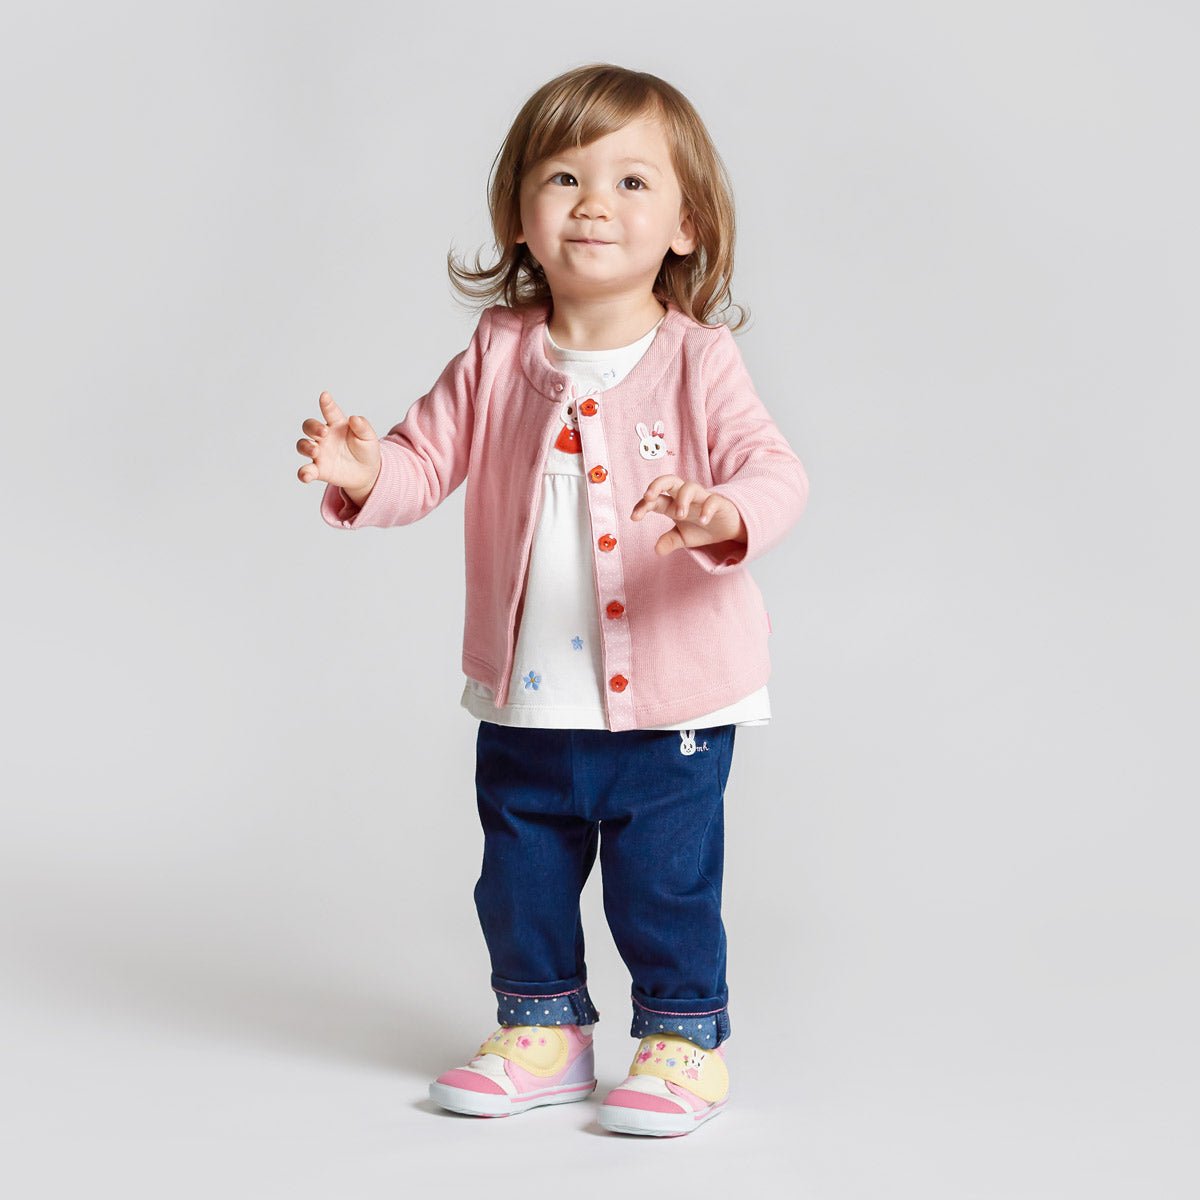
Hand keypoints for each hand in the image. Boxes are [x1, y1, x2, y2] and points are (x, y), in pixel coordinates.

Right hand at [296, 392, 381, 496]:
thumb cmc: (366, 450)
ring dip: (305, 446)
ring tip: (315, 451)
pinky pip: (306, 470)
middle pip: (309, 426)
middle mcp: (324, 437)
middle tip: (324, 433)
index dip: (326, 403)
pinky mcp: (319, 470)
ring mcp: (320, 453)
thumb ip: (362, 427)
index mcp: (337, 424)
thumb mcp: (369, 437)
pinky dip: (303, 473)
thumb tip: (354, 418)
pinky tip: (306, 475)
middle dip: (313, 427)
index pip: (329, 411)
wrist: (368, 473)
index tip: (325, 396)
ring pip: (302, 445)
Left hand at [630, 474, 746, 556]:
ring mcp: (702, 498)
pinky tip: (703, 520)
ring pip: (690, 487)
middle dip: (657, 485)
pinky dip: (707, 509)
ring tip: (680, 516)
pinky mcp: (719, 503)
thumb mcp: (683, 537)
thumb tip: (656, 550)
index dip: (642, 506)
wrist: (729, 528)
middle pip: (669, 481)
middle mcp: (686, 497)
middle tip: (648, 497)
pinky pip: (712, 500)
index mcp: (674, 504)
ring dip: (682, 499)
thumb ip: (670, 541)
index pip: (655, 499)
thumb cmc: (702, 527)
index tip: (634, 517)